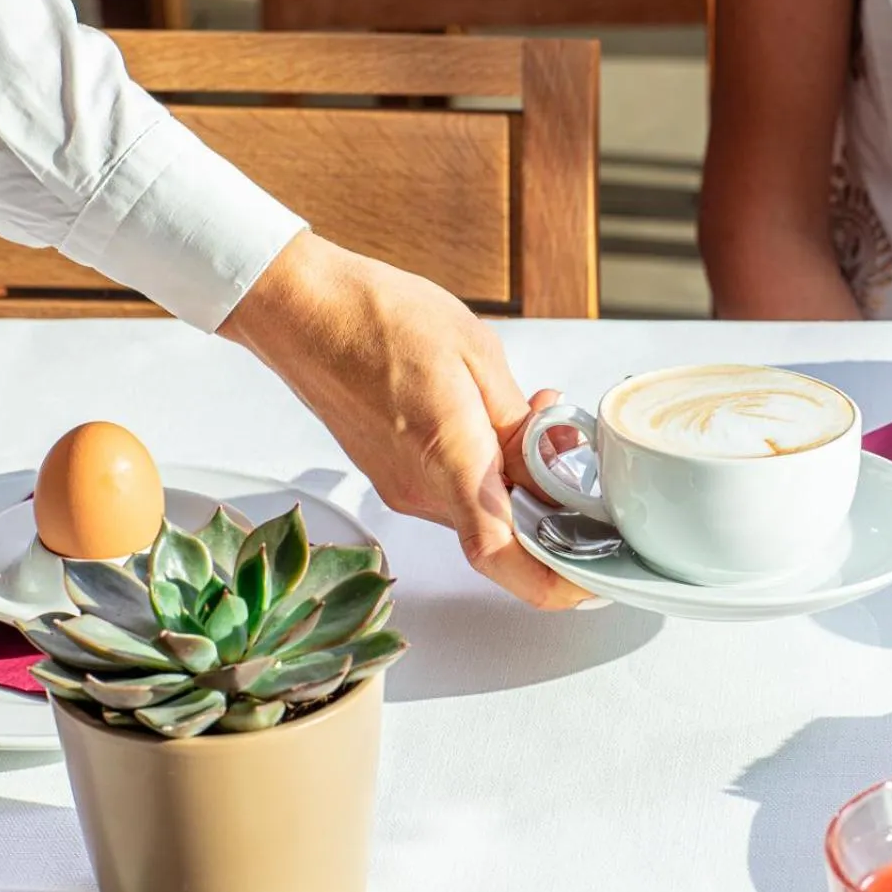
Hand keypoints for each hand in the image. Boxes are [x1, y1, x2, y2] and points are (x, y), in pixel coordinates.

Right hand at [219, 231, 589, 609]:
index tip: (590, 580)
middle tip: (573, 450)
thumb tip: (552, 458)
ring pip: (482, 510)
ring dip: (520, 480)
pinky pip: (455, 491)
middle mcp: (421, 491)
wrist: (300, 308)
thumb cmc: (378, 318)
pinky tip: (494, 418)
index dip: (553, 582)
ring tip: (535, 415)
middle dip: (552, 505)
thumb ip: (520, 421)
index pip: (501, 555)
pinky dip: (487, 469)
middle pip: (506, 533)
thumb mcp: (477, 355)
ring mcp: (402, 488)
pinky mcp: (392, 475)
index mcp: (449, 461)